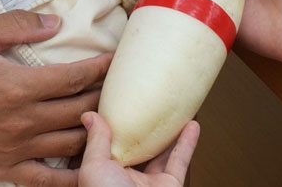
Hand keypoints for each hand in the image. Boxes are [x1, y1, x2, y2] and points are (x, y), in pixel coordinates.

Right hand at [0, 10, 111, 186]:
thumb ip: (19, 24)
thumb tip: (56, 23)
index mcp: (18, 86)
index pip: (74, 78)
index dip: (101, 68)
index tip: (116, 61)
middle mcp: (22, 121)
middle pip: (79, 109)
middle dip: (104, 95)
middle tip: (118, 85)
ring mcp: (14, 149)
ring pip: (70, 143)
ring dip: (95, 130)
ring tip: (107, 117)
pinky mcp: (2, 168)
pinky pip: (45, 179)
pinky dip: (70, 177)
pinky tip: (87, 170)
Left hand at [79, 112, 198, 186]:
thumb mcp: (94, 167)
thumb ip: (96, 141)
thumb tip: (89, 115)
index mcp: (103, 173)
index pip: (106, 144)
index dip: (110, 124)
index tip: (113, 102)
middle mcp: (125, 177)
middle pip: (136, 146)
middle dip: (140, 127)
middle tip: (145, 103)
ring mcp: (148, 183)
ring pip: (160, 151)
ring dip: (168, 130)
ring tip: (171, 109)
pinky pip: (179, 161)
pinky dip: (187, 143)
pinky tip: (192, 125)